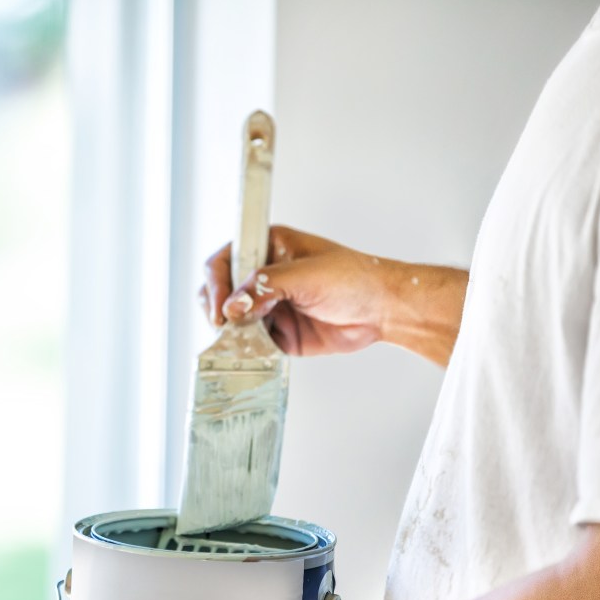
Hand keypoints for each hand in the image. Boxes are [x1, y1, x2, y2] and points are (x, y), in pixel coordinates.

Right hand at [199, 225, 387, 356]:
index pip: (226, 260)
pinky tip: (251, 352)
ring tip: (238, 339)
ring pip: (231, 319)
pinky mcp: (278, 333)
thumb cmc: (354, 279)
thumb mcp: (307, 275)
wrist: (383, 311)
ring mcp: (269, 306)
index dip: (216, 282)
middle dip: (217, 307)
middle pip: (221, 291)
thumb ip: (266, 287)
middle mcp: (264, 277)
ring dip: (230, 331)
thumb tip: (233, 306)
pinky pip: (251, 342)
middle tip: (224, 324)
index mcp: (268, 248)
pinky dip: (246, 349)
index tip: (219, 305)